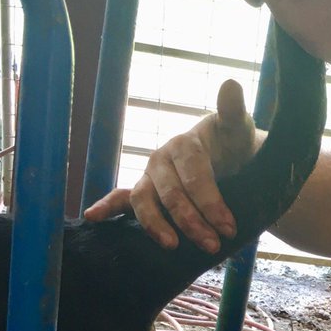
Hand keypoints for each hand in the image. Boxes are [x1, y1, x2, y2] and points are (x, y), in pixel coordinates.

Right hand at [82, 79, 258, 252]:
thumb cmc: (233, 143)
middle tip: (213, 246)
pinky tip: (92, 217)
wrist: (227, 156)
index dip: (210, 202)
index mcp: (184, 144)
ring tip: (172, 246)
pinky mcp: (145, 190)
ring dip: (156, 225)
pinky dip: (106, 207)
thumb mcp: (238, 128)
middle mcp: (162, 159)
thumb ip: (233, 111)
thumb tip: (231, 84)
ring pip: (144, 201)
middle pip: (171, 194)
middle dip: (191, 222)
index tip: (228, 227)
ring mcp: (150, 176)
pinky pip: (121, 198)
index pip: (194, 176)